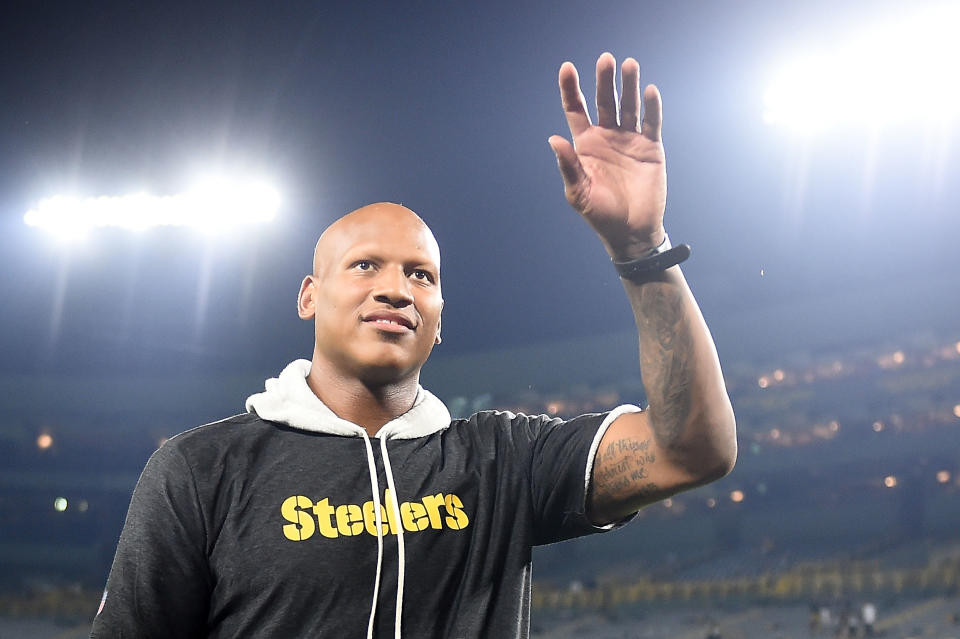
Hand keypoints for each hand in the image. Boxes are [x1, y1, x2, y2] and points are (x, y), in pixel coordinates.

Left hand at [549, 52, 666, 259]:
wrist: (631, 232)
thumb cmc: (600, 214)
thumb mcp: (578, 192)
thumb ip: (568, 166)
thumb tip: (553, 139)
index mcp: (585, 145)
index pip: (575, 109)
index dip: (570, 88)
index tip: (567, 67)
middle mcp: (607, 137)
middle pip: (603, 101)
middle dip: (603, 80)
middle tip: (605, 59)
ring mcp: (629, 140)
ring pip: (628, 105)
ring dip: (628, 85)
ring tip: (629, 64)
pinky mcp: (650, 147)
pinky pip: (650, 122)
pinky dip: (651, 106)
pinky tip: (649, 91)